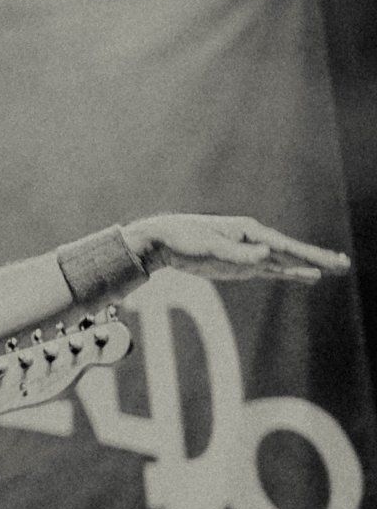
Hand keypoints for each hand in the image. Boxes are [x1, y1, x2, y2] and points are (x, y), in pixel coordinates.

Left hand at [123, 215, 349, 283]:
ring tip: (333, 269)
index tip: (328, 262)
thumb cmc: (184, 239)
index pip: (285, 246)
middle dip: (317, 258)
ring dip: (308, 267)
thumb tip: (266, 255)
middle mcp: (254, 240)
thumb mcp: (207, 247)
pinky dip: (290, 274)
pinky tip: (306, 277)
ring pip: (285, 262)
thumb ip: (237, 253)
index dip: (308, 255)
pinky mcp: (241, 266)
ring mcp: (249, 254)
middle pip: (292, 253)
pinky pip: (271, 271)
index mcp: (249, 230)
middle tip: (344, 264)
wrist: (163, 240)